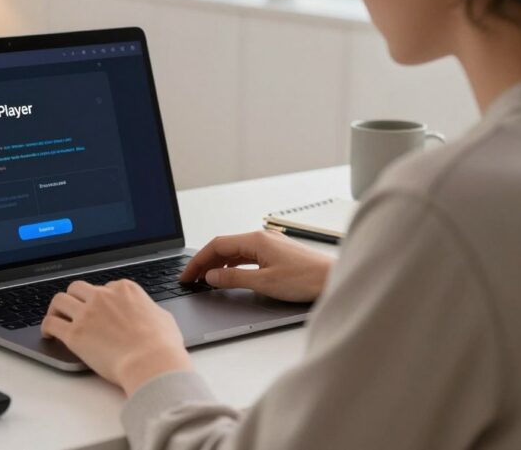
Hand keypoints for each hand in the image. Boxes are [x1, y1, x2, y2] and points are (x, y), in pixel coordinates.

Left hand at [41, 279, 191, 395]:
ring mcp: (87, 313)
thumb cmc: (162, 345)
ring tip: (55, 318)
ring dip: (56, 309)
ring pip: (60, 300)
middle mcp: (103, 296)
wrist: (152, 363)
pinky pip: (51, 323)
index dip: (99, 299)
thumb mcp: (164, 318)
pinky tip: (48, 334)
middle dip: (75, 298)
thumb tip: (151, 314)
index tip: (98, 310)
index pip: (104, 287)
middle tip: (73, 310)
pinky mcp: (75, 333)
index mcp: (124, 290)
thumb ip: (151, 310)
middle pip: (78, 288)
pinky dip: (47, 327)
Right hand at [180, 230, 332, 301]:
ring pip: (235, 252)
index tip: (187, 275)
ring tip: (206, 279)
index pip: (216, 246)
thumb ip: (233, 279)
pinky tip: (230, 275)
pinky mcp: (277, 253)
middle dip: (205, 262)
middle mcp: (261, 238)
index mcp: (255, 240)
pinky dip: (233, 265)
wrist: (334, 279)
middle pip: (224, 247)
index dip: (198, 261)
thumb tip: (211, 277)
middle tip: (192, 279)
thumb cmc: (306, 279)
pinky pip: (247, 256)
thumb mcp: (264, 282)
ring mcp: (270, 244)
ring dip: (218, 264)